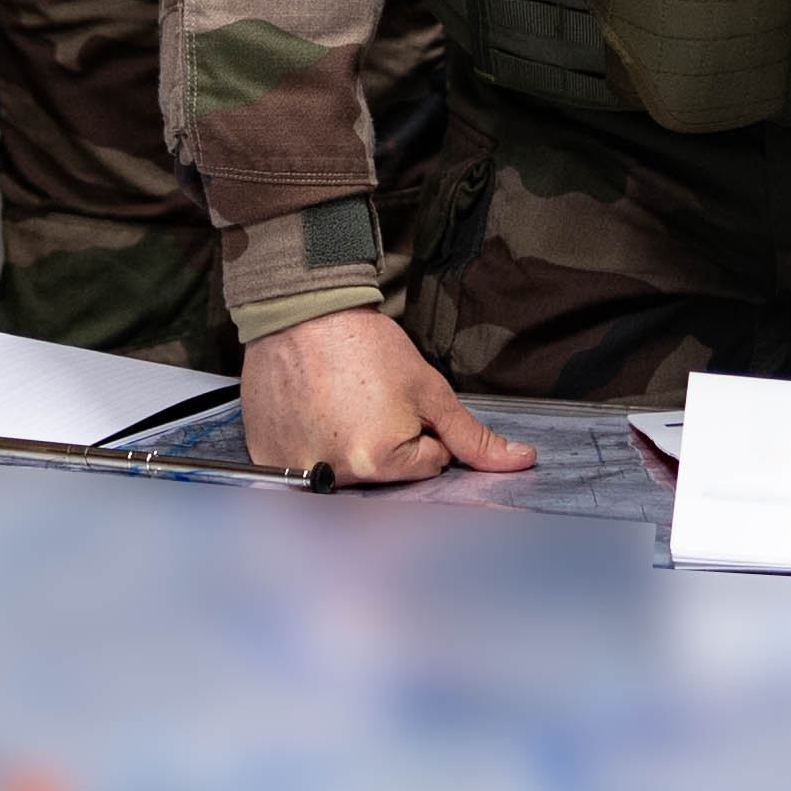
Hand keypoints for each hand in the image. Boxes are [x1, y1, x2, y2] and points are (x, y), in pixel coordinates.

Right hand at [238, 306, 534, 485]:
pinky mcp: (267, 460)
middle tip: (366, 402)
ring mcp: (298, 470)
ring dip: (347, 448)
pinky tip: (309, 415)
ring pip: (347, 475)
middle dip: (388, 445)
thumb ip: (473, 436)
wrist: (300, 312)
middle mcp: (339, 474)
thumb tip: (522, 463)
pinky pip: (301, 470)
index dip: (422, 430)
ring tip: (335, 405)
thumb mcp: (430, 388)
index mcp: (383, 460)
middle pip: (388, 477)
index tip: (396, 401)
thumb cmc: (365, 346)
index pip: (429, 465)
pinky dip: (308, 448)